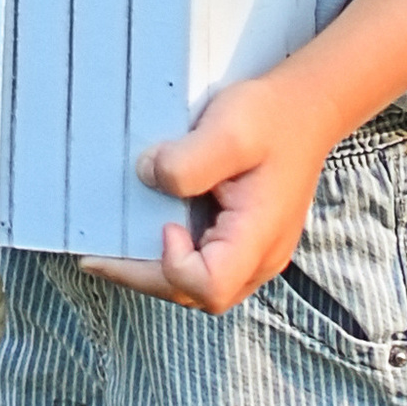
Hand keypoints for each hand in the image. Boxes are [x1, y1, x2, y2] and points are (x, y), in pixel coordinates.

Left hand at [82, 66, 336, 313]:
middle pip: (198, 295)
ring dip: (155, 272)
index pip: (210, 286)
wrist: (306, 109)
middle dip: (146, 278)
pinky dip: (171, 259)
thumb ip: (188, 161)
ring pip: (199, 288)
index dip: (175, 267)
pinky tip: (146, 234)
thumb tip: (147, 177)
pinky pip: (205, 266)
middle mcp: (260, 258)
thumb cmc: (271, 119)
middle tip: (100, 257)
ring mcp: (254, 255)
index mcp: (259, 236)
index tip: (165, 225)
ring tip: (114, 250)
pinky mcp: (245, 243)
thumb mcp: (230, 129)